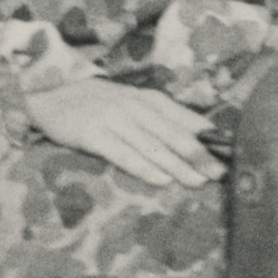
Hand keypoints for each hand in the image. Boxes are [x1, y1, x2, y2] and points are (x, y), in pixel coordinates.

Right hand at [26, 74, 221, 188]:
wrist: (50, 96)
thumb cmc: (96, 103)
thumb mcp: (130, 101)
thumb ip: (160, 116)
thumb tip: (199, 134)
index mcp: (146, 97)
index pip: (183, 117)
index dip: (206, 137)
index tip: (227, 154)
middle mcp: (133, 106)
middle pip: (172, 134)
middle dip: (198, 155)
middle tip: (219, 173)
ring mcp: (113, 120)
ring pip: (152, 146)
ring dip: (177, 166)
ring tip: (198, 182)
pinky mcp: (93, 135)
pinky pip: (123, 155)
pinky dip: (144, 168)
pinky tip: (161, 180)